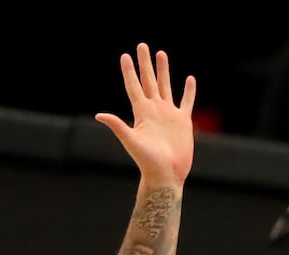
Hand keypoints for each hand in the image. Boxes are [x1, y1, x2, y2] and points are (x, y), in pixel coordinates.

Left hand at [96, 45, 196, 185]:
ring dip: (163, 71)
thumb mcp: (131, 141)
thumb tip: (99, 115)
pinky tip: (189, 79)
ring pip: (166, 86)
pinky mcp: (183, 121)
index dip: (129, 71)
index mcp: (142, 112)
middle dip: (145, 63)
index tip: (125, 56)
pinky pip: (186, 102)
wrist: (166, 174)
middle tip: (142, 45)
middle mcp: (154, 110)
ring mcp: (168, 114)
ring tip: (161, 54)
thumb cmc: (147, 161)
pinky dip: (188, 91)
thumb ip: (117, 126)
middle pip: (149, 81)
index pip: (134, 86)